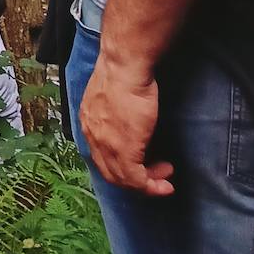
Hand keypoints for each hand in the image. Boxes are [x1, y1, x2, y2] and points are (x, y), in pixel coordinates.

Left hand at [80, 55, 173, 195]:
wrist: (124, 67)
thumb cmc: (123, 73)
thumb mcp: (110, 95)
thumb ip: (113, 113)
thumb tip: (126, 121)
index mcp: (89, 122)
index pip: (101, 155)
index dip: (121, 165)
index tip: (142, 164)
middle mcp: (92, 136)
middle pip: (110, 171)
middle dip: (135, 179)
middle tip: (156, 175)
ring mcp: (106, 145)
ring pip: (123, 179)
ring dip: (146, 184)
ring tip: (164, 179)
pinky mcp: (123, 150)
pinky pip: (135, 179)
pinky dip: (151, 186)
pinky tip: (164, 184)